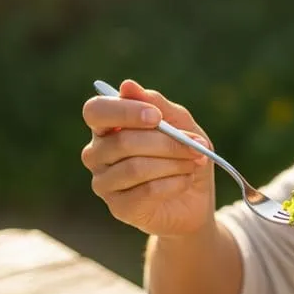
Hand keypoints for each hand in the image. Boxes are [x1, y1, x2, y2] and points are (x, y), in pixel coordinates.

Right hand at [81, 80, 216, 236]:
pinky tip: (186, 181)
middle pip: (123, 141)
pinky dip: (174, 183)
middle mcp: (97, 153)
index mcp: (107, 127)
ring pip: (135, 167)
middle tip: (197, 146)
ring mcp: (104, 183)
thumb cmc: (184, 155)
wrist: (195, 200)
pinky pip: (146, 190)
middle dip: (167, 142)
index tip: (156, 117)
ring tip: (195, 162)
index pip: (96, 111)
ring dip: (174, 163)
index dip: (124, 111)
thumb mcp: (181, 124)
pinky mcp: (119, 208)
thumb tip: (127, 86)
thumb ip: (157, 104)